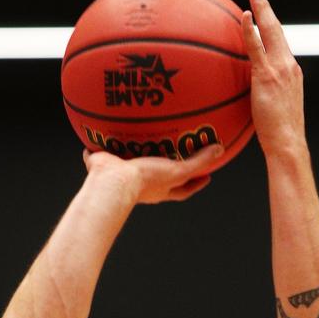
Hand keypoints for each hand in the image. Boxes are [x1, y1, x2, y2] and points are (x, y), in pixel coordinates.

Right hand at [82, 143, 223, 204]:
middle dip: (165, 166)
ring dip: (132, 152)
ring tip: (137, 134)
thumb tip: (220, 150)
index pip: (183, 189)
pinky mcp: (103, 165)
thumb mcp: (177, 171)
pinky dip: (98, 145)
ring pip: (129, 163)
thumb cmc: (146, 180)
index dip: (195, 183)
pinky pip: (101, 152)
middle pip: (159, 176)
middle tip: (174, 150)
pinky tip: (101, 128)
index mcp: (160, 189)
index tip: (207, 176)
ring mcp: (122, 176)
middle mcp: (143, 185)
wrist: (114, 182)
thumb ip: (198, 162)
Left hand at [242, 0, 307, 157]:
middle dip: (267, 9)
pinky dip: (252, 30)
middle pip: (278, 30)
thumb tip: (250, 98)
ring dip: (262, 10)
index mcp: (291, 73)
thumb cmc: (279, 136)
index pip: (281, 45)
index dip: (272, 28)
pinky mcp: (268, 75)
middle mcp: (289, 66)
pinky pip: (258, 47)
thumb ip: (265, 97)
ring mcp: (280, 69)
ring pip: (272, 32)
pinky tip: (245, 16)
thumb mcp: (274, 111)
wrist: (287, 143)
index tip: (264, 15)